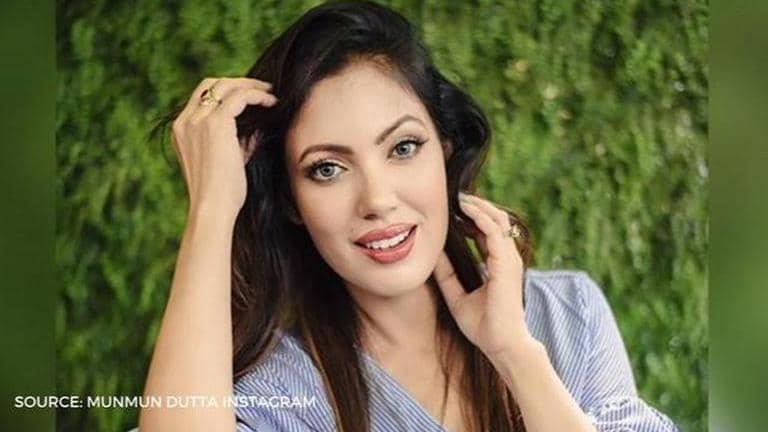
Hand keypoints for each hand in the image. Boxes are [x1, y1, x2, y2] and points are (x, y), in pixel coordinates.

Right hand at [170, 77, 276, 216]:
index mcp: (181, 131)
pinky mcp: (216, 123)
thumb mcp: (228, 161)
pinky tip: (273, 102)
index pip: (201, 98)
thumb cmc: (222, 195)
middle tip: (262, 90)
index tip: (249, 98)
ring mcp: (197, 121)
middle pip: (210, 85)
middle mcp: (185, 122)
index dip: (225, 93)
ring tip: (271, 93)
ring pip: (225, 85)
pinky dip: (258, 95)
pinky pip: (240, 96)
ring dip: (250, 86)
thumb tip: (260, 126)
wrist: (212, 208)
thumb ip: (239, 140)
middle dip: (237, 83)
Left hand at [433, 193, 536, 360]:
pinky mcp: (506, 262)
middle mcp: (506, 258)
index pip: (487, 232)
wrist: (501, 344)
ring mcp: (509, 259)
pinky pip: (493, 231)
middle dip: (476, 206)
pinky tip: (465, 211)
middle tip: (456, 196)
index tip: (453, 209)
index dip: (472, 218)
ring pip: (496, 220)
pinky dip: (480, 217)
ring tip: (459, 198)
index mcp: (497, 265)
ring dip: (478, 207)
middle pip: (495, 220)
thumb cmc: (483, 326)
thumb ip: (446, 275)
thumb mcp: (457, 295)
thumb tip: (432, 256)